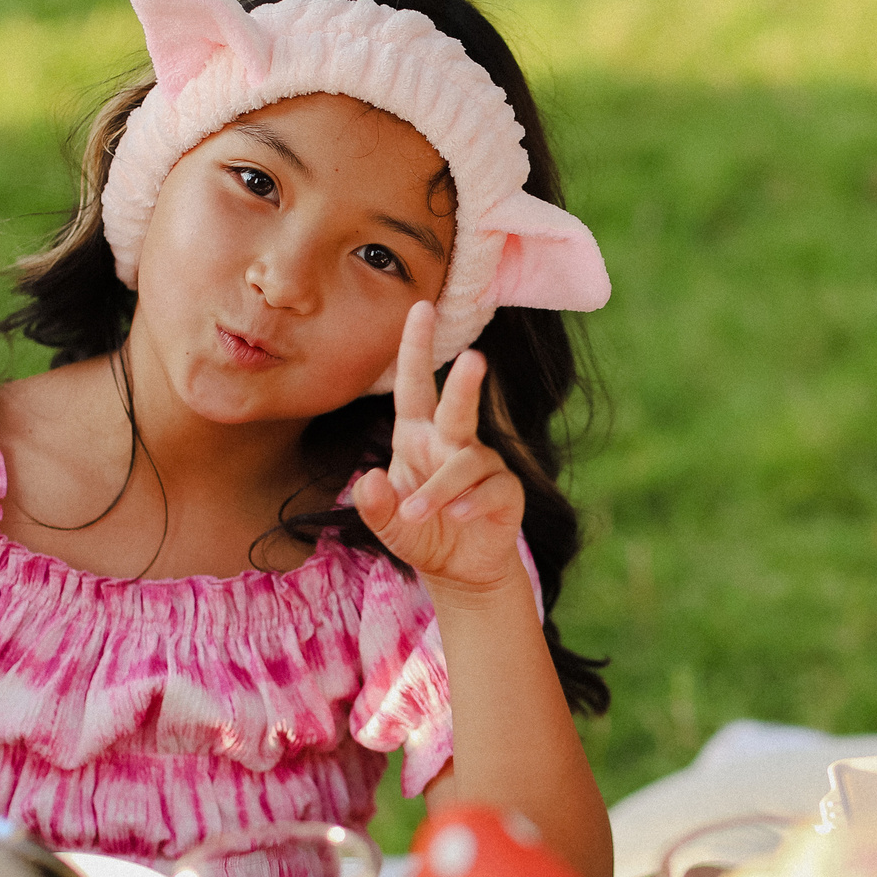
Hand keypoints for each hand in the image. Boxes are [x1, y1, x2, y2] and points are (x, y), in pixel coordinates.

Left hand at [352, 302, 526, 598]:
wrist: (458, 569)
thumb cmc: (420, 531)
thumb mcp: (386, 523)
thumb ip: (373, 505)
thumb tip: (371, 476)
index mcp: (417, 436)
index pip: (414, 385)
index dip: (415, 347)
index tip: (420, 307)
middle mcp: (451, 442)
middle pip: (457, 406)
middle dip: (465, 383)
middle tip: (475, 358)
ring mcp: (482, 465)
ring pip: (466, 462)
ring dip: (440, 487)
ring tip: (418, 511)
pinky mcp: (505, 492)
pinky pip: (491, 490)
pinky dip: (471, 503)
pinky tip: (458, 516)